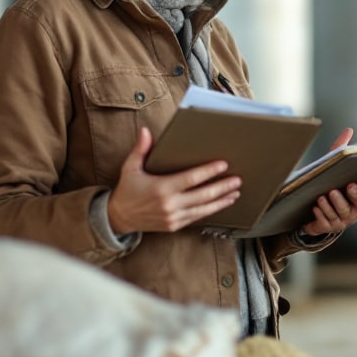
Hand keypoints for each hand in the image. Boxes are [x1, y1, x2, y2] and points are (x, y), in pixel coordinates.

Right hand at [107, 127, 242, 233]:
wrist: (119, 218)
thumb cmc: (127, 190)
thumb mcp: (130, 168)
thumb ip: (140, 149)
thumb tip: (145, 131)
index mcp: (161, 188)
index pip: (191, 179)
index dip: (208, 172)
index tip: (223, 165)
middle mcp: (170, 205)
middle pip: (203, 195)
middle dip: (222, 187)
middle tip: (237, 180)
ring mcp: (174, 217)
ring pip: (204, 209)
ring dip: (221, 201)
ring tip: (235, 192)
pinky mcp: (175, 225)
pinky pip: (197, 217)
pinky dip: (211, 211)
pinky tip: (221, 204)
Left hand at [298, 126, 356, 236]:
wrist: (314, 209)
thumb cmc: (329, 184)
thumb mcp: (334, 167)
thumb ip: (342, 150)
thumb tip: (348, 130)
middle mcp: (352, 213)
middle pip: (353, 208)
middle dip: (348, 198)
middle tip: (343, 187)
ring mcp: (339, 222)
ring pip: (338, 216)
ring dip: (331, 206)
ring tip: (323, 196)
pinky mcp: (326, 228)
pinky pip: (324, 224)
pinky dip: (320, 215)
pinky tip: (315, 207)